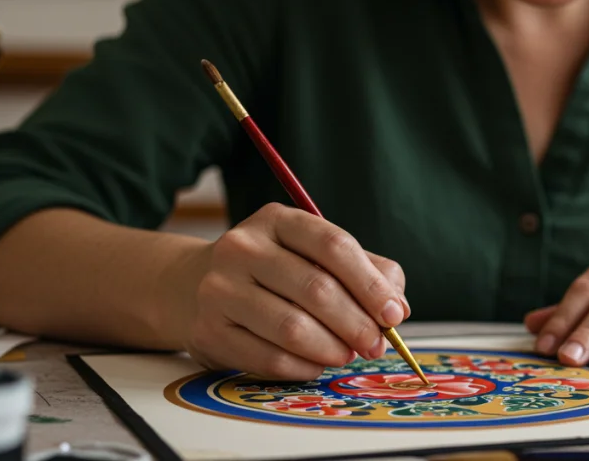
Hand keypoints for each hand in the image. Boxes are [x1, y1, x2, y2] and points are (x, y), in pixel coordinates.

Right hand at [170, 203, 409, 379]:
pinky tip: (316, 364)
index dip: (370, 283)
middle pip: (316, 289)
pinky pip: (268, 358)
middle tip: (376, 344)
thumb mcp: (313, 254)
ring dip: (332, 349)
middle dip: (357, 323)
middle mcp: (243, 248)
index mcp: (277, 220)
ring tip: (347, 354)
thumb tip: (396, 307)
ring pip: (292, 328)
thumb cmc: (272, 271)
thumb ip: (364, 270)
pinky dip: (303, 367)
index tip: (393, 313)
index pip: (333, 245)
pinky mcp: (209, 331)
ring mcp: (220, 289)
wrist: (192, 287)